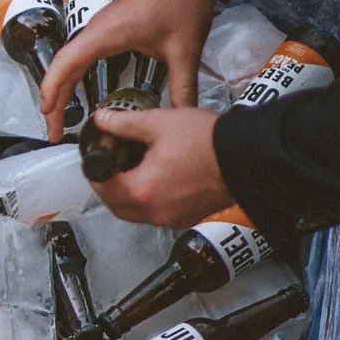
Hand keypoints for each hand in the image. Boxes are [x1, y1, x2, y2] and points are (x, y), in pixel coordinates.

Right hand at [40, 0, 216, 138]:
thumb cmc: (180, 2)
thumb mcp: (185, 50)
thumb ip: (183, 87)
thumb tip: (181, 116)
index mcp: (106, 34)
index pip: (66, 63)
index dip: (52, 90)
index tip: (48, 114)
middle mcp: (95, 30)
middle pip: (62, 67)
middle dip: (53, 99)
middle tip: (54, 130)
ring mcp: (98, 29)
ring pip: (69, 62)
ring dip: (61, 89)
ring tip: (59, 117)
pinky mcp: (106, 29)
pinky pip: (80, 55)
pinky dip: (72, 77)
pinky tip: (76, 93)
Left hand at [88, 106, 234, 226]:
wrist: (246, 156)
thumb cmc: (208, 141)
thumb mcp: (158, 124)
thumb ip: (124, 124)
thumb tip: (102, 120)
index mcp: (142, 190)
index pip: (101, 185)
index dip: (93, 168)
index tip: (95, 156)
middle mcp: (154, 211)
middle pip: (114, 205)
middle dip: (106, 185)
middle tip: (108, 165)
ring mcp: (172, 218)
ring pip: (134, 213)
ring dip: (126, 196)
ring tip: (130, 172)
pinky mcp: (187, 218)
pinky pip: (156, 215)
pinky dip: (148, 202)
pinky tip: (154, 182)